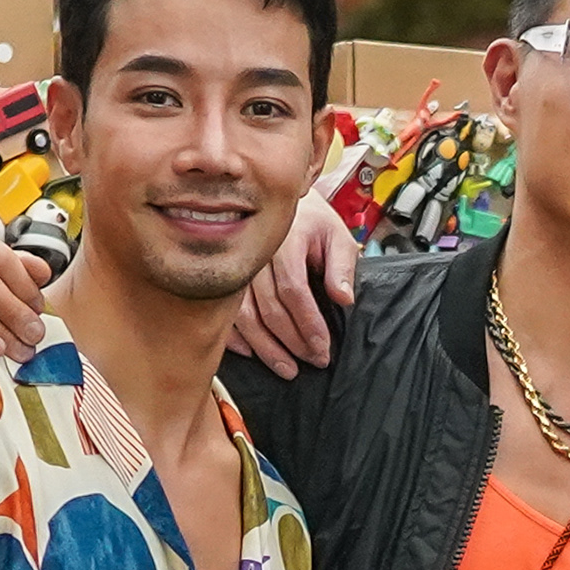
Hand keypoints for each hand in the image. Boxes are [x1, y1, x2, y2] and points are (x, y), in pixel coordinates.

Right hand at [233, 189, 359, 380]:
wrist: (278, 201)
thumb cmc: (312, 222)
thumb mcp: (337, 236)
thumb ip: (342, 266)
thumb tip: (343, 298)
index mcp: (284, 241)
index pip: (293, 290)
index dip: (308, 324)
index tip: (322, 347)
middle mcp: (255, 256)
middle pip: (269, 309)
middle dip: (293, 342)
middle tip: (313, 361)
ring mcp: (236, 269)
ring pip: (245, 317)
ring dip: (266, 348)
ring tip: (286, 368)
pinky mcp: (226, 280)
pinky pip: (226, 314)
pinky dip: (236, 337)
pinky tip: (252, 353)